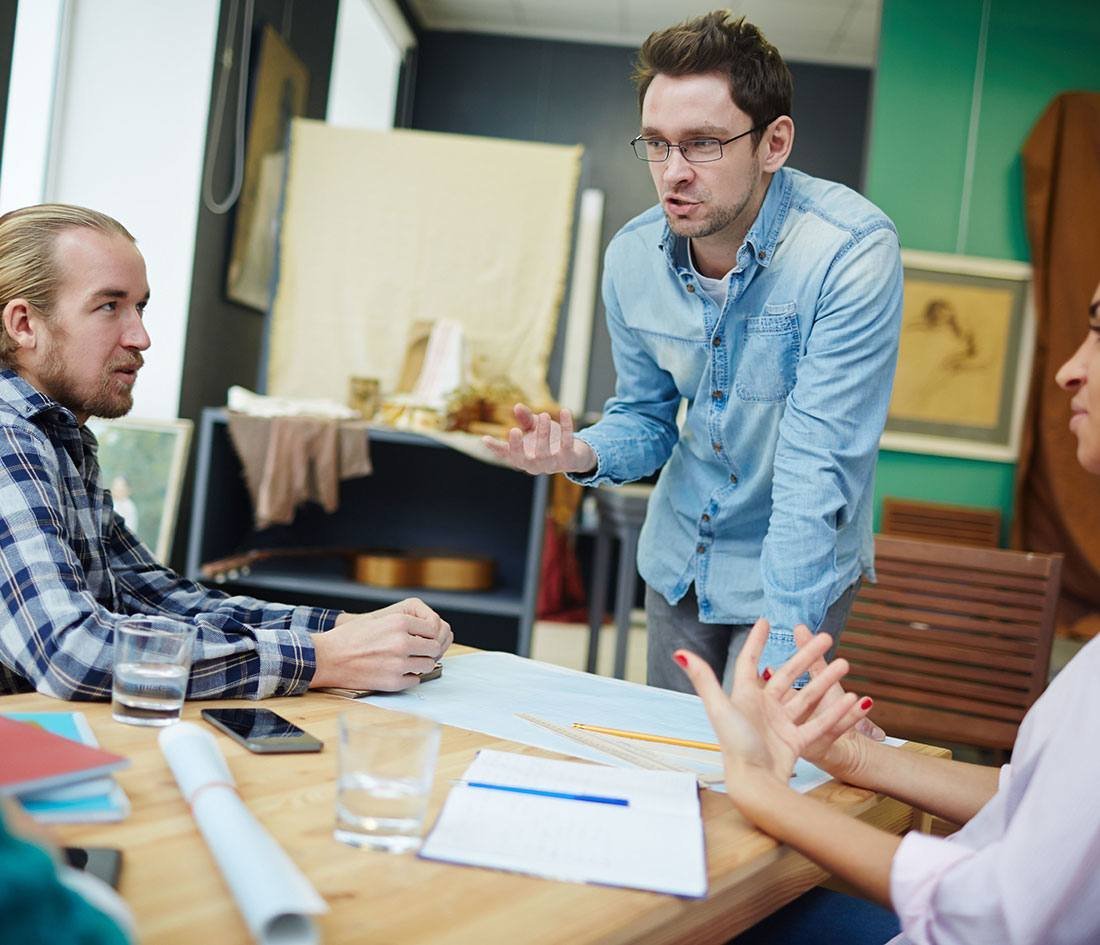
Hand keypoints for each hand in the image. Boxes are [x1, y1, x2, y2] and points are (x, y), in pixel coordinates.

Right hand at [310, 600, 451, 690]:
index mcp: (399, 623)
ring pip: (427, 665)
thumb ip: (403, 623)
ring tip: (407, 663)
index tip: (422, 639)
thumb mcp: (378, 620)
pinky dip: (409, 678)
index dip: (427, 635)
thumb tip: (426, 631)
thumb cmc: (349, 638)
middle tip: (417, 653)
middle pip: (434, 648)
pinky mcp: (393, 682)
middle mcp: (402, 642)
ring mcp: (399, 664)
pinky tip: (396, 672)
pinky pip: (415, 681)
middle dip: (427, 651)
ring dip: (420, 665)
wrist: (328, 658)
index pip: (432, 628)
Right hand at [481, 404, 596, 474]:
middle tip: (513, 430)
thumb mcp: (535, 429)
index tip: (484, 439)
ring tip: (543, 415)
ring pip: (544, 451)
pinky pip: (566, 443)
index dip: (495, 448)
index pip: (506, 454)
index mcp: (523, 457)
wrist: (575, 455)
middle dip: (517, 446)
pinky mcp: (568, 459)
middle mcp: (534, 464)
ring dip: (543, 432)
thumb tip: (517, 406)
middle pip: (522, 458)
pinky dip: (566, 427)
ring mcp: (551, 464)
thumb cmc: (549, 441)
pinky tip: (565, 411)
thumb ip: (526, 420)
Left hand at [675, 618, 873, 795]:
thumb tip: (679, 653)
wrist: (754, 784)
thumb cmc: (735, 746)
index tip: (766, 621)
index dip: (756, 642)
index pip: (749, 662)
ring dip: (825, 681)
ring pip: (807, 697)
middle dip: (807, 656)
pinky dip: (836, 713)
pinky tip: (853, 700)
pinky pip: (819, 723)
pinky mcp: (795, 743)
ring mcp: (780, 725)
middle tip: (826, 638)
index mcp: (743, 697)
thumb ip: (703, 679)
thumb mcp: (719, 708)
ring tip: (844, 664)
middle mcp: (762, 709)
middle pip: (788, 675)